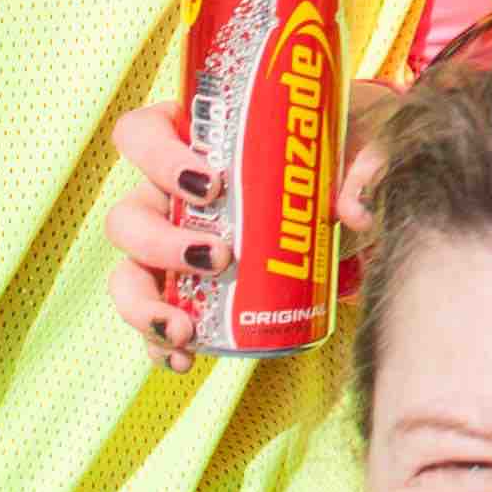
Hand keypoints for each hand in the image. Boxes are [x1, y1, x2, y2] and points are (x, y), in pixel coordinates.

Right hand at [100, 82, 398, 369]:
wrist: (351, 196)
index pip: (141, 134)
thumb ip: (365, 162)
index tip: (212, 182)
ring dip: (144, 304)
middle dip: (160, 243)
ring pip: (127, 274)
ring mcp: (170, 245)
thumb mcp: (357, 139)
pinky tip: (184, 357)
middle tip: (219, 257)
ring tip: (185, 328)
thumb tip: (354, 211)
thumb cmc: (336, 152)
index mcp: (194, 142)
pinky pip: (154, 319)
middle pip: (126, 217)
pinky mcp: (186, 290)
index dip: (159, 157)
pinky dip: (159, 342)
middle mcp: (169, 194)